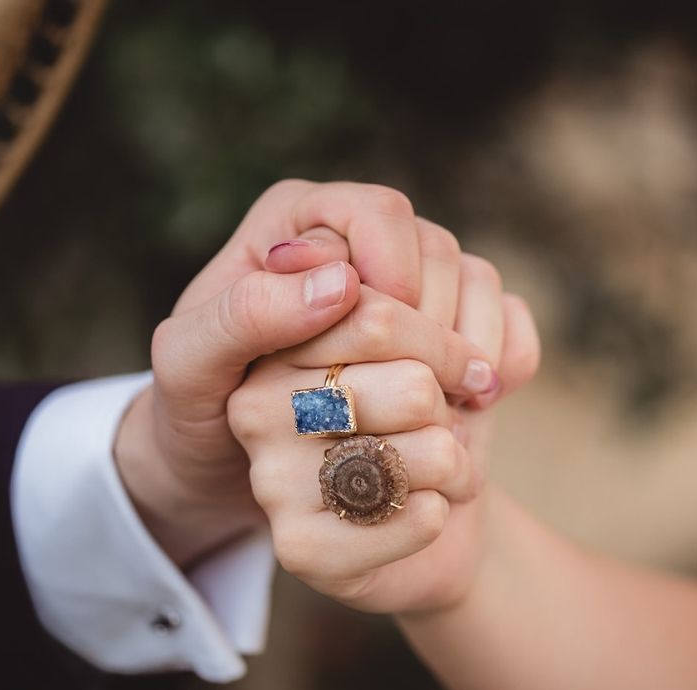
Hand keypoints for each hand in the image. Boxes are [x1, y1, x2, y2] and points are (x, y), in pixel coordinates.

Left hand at [113, 180, 498, 566]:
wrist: (235, 465)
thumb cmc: (200, 410)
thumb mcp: (189, 367)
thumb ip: (245, 315)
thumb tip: (341, 282)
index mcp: (296, 225)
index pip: (378, 217)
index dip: (393, 282)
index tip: (379, 354)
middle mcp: (357, 242)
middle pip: (436, 249)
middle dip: (435, 330)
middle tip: (423, 399)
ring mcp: (406, 282)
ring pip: (477, 281)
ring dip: (473, 347)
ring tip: (450, 409)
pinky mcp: (442, 325)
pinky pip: (503, 316)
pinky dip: (507, 356)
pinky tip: (482, 400)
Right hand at [227, 241, 538, 614]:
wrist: (431, 508)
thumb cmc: (429, 418)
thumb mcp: (436, 350)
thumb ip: (439, 316)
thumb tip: (446, 343)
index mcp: (282, 340)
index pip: (377, 315)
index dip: (450, 346)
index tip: (472, 368)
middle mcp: (258, 403)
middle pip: (413, 386)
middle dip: (452, 409)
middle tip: (446, 425)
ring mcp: (269, 477)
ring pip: (427, 450)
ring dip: (457, 464)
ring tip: (440, 469)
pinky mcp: (299, 547)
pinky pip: (418, 515)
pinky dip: (443, 512)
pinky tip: (423, 512)